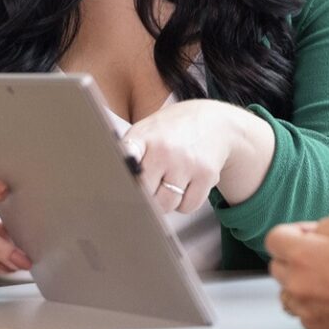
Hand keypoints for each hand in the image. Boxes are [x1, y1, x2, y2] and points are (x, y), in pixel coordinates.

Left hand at [123, 99, 274, 213]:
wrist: (215, 122)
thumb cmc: (174, 132)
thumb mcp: (148, 131)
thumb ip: (130, 154)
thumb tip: (112, 183)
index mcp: (144, 137)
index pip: (128, 154)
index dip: (122, 167)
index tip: (118, 177)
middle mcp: (164, 149)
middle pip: (145, 194)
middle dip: (148, 194)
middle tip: (155, 180)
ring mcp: (186, 162)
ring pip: (167, 205)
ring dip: (168, 200)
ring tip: (172, 180)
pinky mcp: (206, 174)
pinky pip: (188, 206)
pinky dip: (186, 202)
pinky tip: (188, 182)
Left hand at [265, 212, 328, 328]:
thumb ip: (326, 224)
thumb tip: (312, 233)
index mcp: (303, 256)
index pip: (274, 239)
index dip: (292, 232)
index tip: (309, 235)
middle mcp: (299, 285)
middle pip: (278, 266)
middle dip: (295, 256)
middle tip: (325, 254)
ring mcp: (308, 310)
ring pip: (288, 292)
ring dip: (302, 281)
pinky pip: (304, 312)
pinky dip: (314, 303)